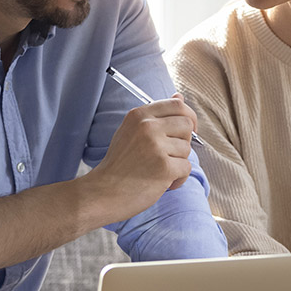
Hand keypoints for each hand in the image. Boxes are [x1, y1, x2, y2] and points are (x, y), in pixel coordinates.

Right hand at [85, 95, 198, 220]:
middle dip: (184, 141)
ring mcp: (156, 146)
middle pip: (187, 124)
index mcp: (139, 115)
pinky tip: (162, 183)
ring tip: (158, 171)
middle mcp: (147, 127)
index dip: (187, 116)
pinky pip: (186, 168)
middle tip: (170, 154)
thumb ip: (156, 115)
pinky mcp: (164, 167)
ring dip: (178, 163)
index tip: (186, 129)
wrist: (103, 193)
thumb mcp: (131, 131)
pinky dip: (178, 179)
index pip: (177, 105)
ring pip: (187, 149)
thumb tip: (180, 97)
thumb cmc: (119, 164)